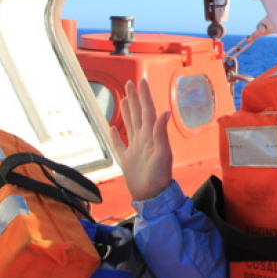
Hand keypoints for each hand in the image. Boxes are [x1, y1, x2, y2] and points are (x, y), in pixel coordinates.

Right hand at [111, 78, 172, 200]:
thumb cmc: (159, 176)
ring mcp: (135, 149)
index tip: (141, 81)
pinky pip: (119, 144)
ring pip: (130, 125)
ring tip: (124, 99)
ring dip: (127, 111)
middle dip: (135, 98)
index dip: (144, 96)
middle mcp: (143, 139)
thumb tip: (164, 113)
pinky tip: (112, 128)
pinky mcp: (127, 160)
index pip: (147, 111)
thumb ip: (161, 133)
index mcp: (151, 136)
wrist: (152, 196)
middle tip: (130, 83)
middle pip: (138, 114)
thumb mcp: (163, 153)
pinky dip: (115, 135)